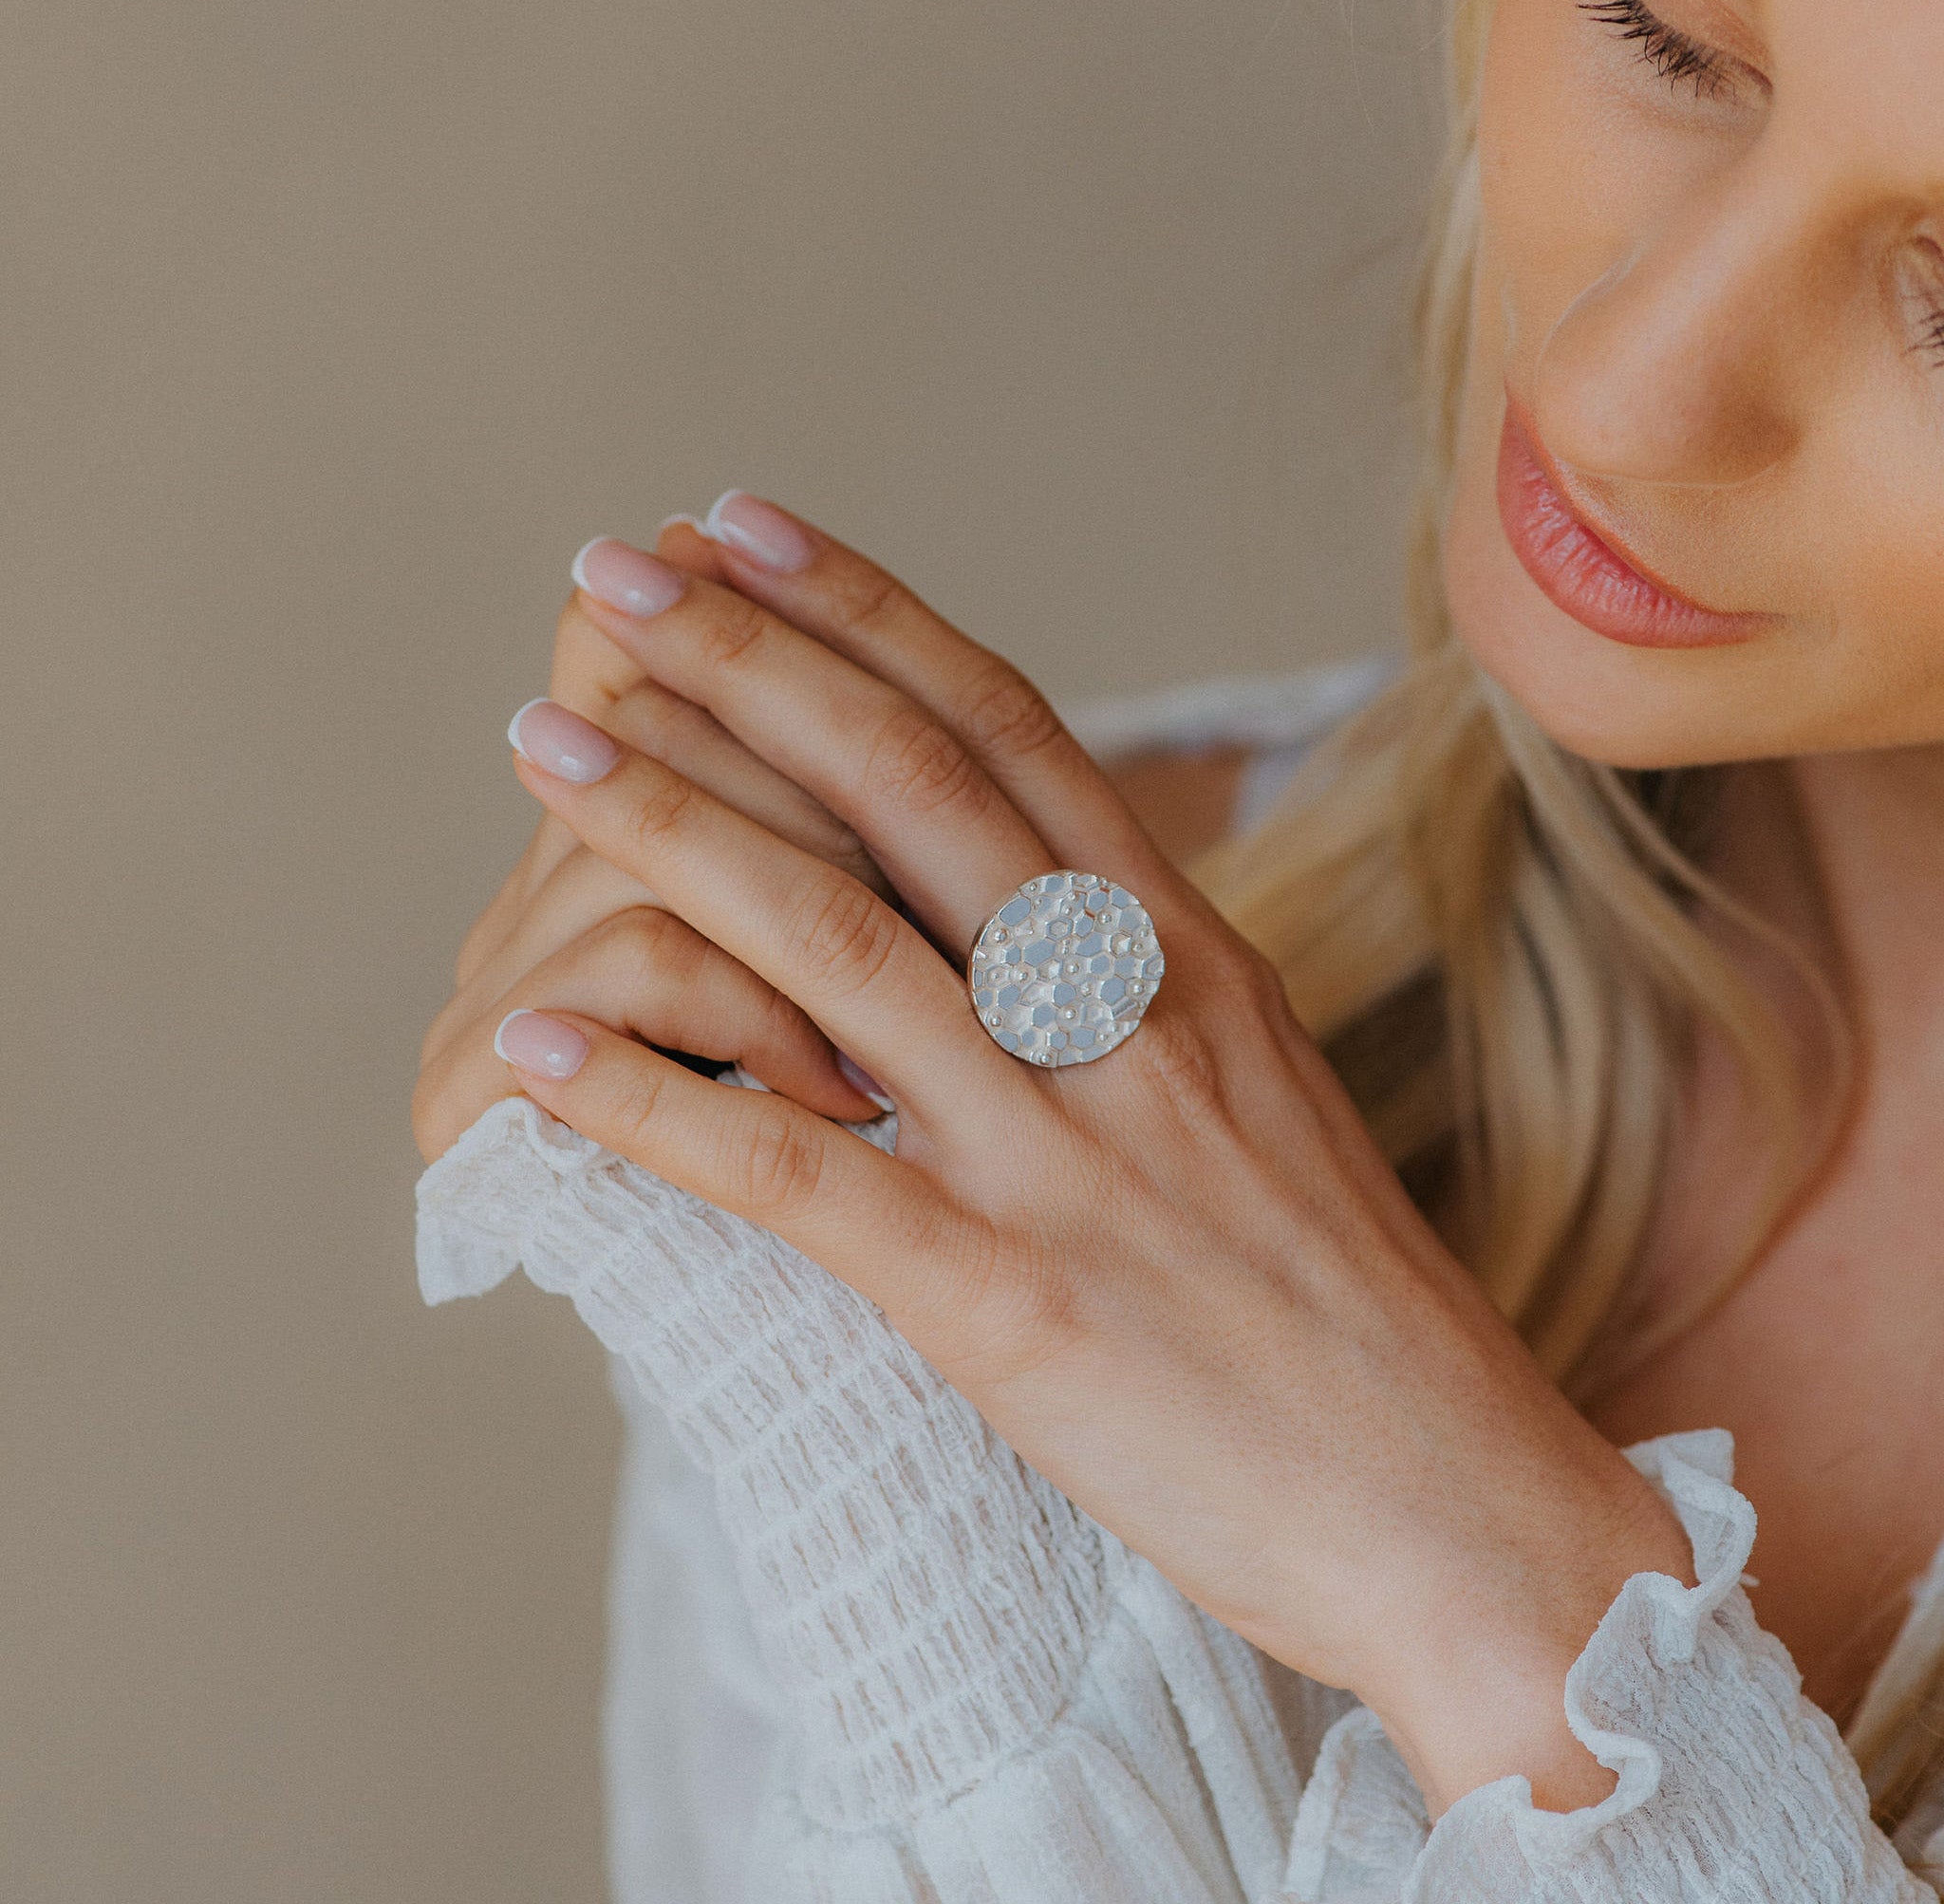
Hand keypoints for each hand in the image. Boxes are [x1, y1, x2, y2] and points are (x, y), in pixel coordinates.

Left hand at [483, 493, 1695, 1815]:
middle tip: (617, 567)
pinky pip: (800, 1174)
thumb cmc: (1355, 1316)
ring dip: (675, 826)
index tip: (753, 532)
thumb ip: (1141, 1000)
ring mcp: (1068, 1154)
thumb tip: (1017, 926)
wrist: (1464, 1510)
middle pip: (915, 790)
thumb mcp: (1265, 1101)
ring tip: (544, 739)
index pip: (1016, 732)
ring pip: (838, 945)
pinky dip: (654, 1102)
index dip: (873, 617)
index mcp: (1194, 959)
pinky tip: (538, 1048)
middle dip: (752, 661)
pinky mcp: (1009, 1304)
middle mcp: (1129, 1019)